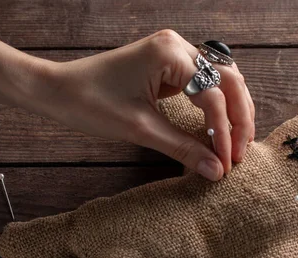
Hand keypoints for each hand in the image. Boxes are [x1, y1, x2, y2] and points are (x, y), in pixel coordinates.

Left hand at [31, 30, 255, 180]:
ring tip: (238, 143)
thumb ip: (183, 148)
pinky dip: (217, 105)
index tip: (227, 164)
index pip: (213, 96)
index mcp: (170, 53)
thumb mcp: (140, 129)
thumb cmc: (90, 102)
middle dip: (239, 119)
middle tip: (241, 154)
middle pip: (229, 81)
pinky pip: (206, 83)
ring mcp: (174, 52)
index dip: (224, 133)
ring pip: (223, 79)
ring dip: (233, 110)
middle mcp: (178, 45)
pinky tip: (222, 126)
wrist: (56, 89)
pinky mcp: (169, 64)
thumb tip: (216, 170)